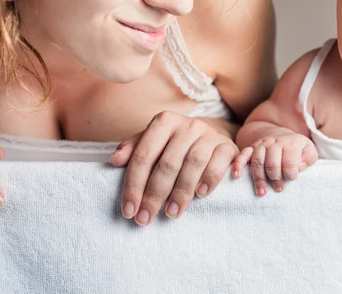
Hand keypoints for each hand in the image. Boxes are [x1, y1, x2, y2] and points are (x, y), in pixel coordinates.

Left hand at [110, 111, 238, 224]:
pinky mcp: (227, 146)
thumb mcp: (154, 143)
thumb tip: (114, 160)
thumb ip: (134, 149)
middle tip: (146, 218)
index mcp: (164, 122)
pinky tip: (200, 195)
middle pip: (168, 163)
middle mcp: (187, 125)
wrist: (212, 137)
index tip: (128, 211)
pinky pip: (219, 162)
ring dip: (181, 192)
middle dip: (154, 194)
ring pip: (193, 163)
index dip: (134, 184)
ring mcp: (209, 134)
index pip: (144, 155)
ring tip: (171, 213)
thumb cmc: (176, 145)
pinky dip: (209, 179)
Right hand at [232, 132, 317, 195]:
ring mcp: (261, 144)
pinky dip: (238, 165)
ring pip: (257, 162)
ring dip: (259, 179)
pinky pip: (243, 155)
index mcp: (291, 143)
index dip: (290, 175)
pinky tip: (236, 176)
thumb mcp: (309, 151)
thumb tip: (299, 168)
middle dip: (275, 179)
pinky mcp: (251, 148)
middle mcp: (275, 142)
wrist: (280, 135)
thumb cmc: (297, 148)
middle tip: (279, 188)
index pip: (289, 162)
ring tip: (262, 192)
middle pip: (272, 163)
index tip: (291, 179)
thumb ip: (309, 159)